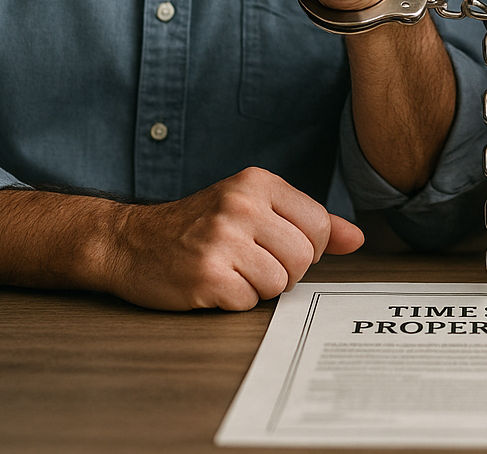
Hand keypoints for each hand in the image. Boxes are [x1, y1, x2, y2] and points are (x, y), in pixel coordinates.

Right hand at [104, 166, 364, 310]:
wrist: (129, 242)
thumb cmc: (197, 226)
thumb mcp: (252, 207)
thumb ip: (308, 220)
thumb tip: (357, 238)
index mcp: (256, 183)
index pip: (320, 226)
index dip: (306, 247)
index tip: (278, 246)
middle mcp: (240, 205)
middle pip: (303, 258)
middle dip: (284, 271)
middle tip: (252, 263)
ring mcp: (221, 240)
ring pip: (279, 283)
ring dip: (258, 288)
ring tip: (230, 271)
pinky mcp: (205, 275)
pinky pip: (248, 303)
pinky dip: (233, 301)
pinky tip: (212, 284)